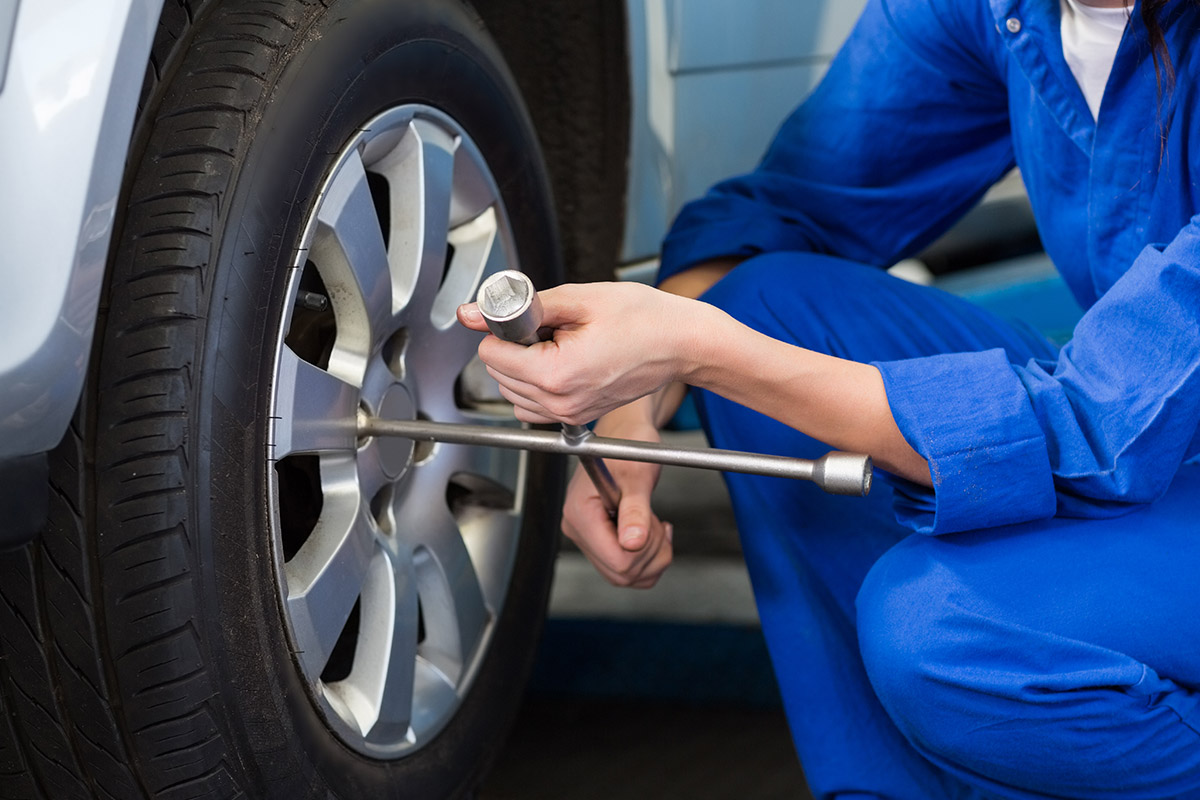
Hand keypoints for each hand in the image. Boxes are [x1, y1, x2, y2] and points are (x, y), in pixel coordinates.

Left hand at [456, 282, 705, 424]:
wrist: (680, 343)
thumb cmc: (643, 319)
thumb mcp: (578, 298)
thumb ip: (519, 306)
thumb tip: (473, 312)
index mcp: (556, 374)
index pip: (491, 354)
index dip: (503, 328)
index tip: (530, 317)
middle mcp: (560, 402)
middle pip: (499, 374)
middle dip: (514, 346)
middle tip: (551, 326)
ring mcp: (569, 413)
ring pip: (512, 392)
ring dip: (522, 366)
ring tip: (558, 343)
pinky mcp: (577, 416)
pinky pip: (534, 406)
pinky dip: (535, 385)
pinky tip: (560, 362)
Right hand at [560, 422, 672, 587]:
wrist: (626, 435)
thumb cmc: (629, 445)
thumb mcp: (637, 474)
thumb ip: (635, 510)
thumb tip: (632, 543)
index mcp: (580, 514)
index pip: (616, 560)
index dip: (643, 549)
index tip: (652, 521)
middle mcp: (579, 530)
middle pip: (621, 573)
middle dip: (650, 553)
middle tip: (656, 521)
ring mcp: (588, 538)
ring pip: (626, 577)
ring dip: (652, 556)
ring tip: (654, 523)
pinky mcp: (600, 542)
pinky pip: (628, 571)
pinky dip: (648, 558)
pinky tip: (651, 532)